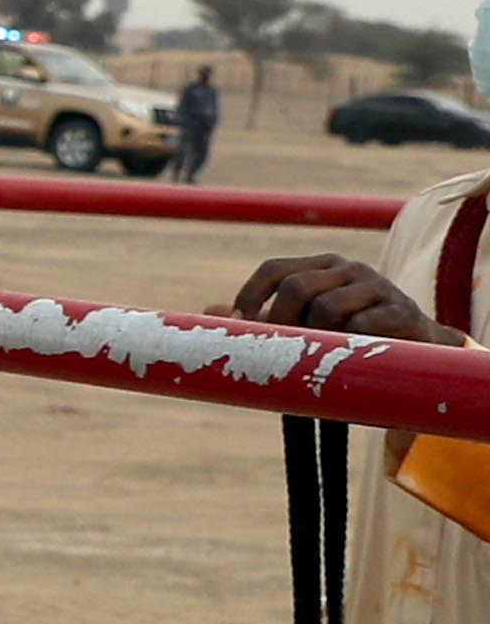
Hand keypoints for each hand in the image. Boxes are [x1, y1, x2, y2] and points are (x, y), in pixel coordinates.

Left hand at [233, 252, 464, 344]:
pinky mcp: (402, 310)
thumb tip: (206, 310)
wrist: (418, 353)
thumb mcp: (307, 326)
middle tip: (278, 352)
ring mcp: (377, 286)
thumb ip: (263, 319)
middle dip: (279, 322)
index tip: (236, 327)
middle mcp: (348, 268)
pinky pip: (361, 324)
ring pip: (326, 307)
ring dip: (314, 337)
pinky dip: (345, 343)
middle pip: (296, 287)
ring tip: (318, 356)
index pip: (273, 269)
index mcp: (321, 266)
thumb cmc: (350, 338)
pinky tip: (347, 356)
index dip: (249, 296)